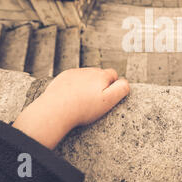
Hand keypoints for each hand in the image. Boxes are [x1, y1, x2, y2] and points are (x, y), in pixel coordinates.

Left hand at [13, 68, 129, 148]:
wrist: (56, 110)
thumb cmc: (83, 108)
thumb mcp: (108, 101)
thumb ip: (121, 89)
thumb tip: (126, 82)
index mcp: (101, 75)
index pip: (114, 75)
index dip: (112, 86)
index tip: (106, 98)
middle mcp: (89, 70)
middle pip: (100, 74)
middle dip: (100, 85)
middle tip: (95, 101)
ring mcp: (75, 73)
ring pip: (87, 76)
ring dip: (88, 85)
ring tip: (83, 100)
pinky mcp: (63, 77)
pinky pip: (74, 79)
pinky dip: (75, 86)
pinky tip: (72, 97)